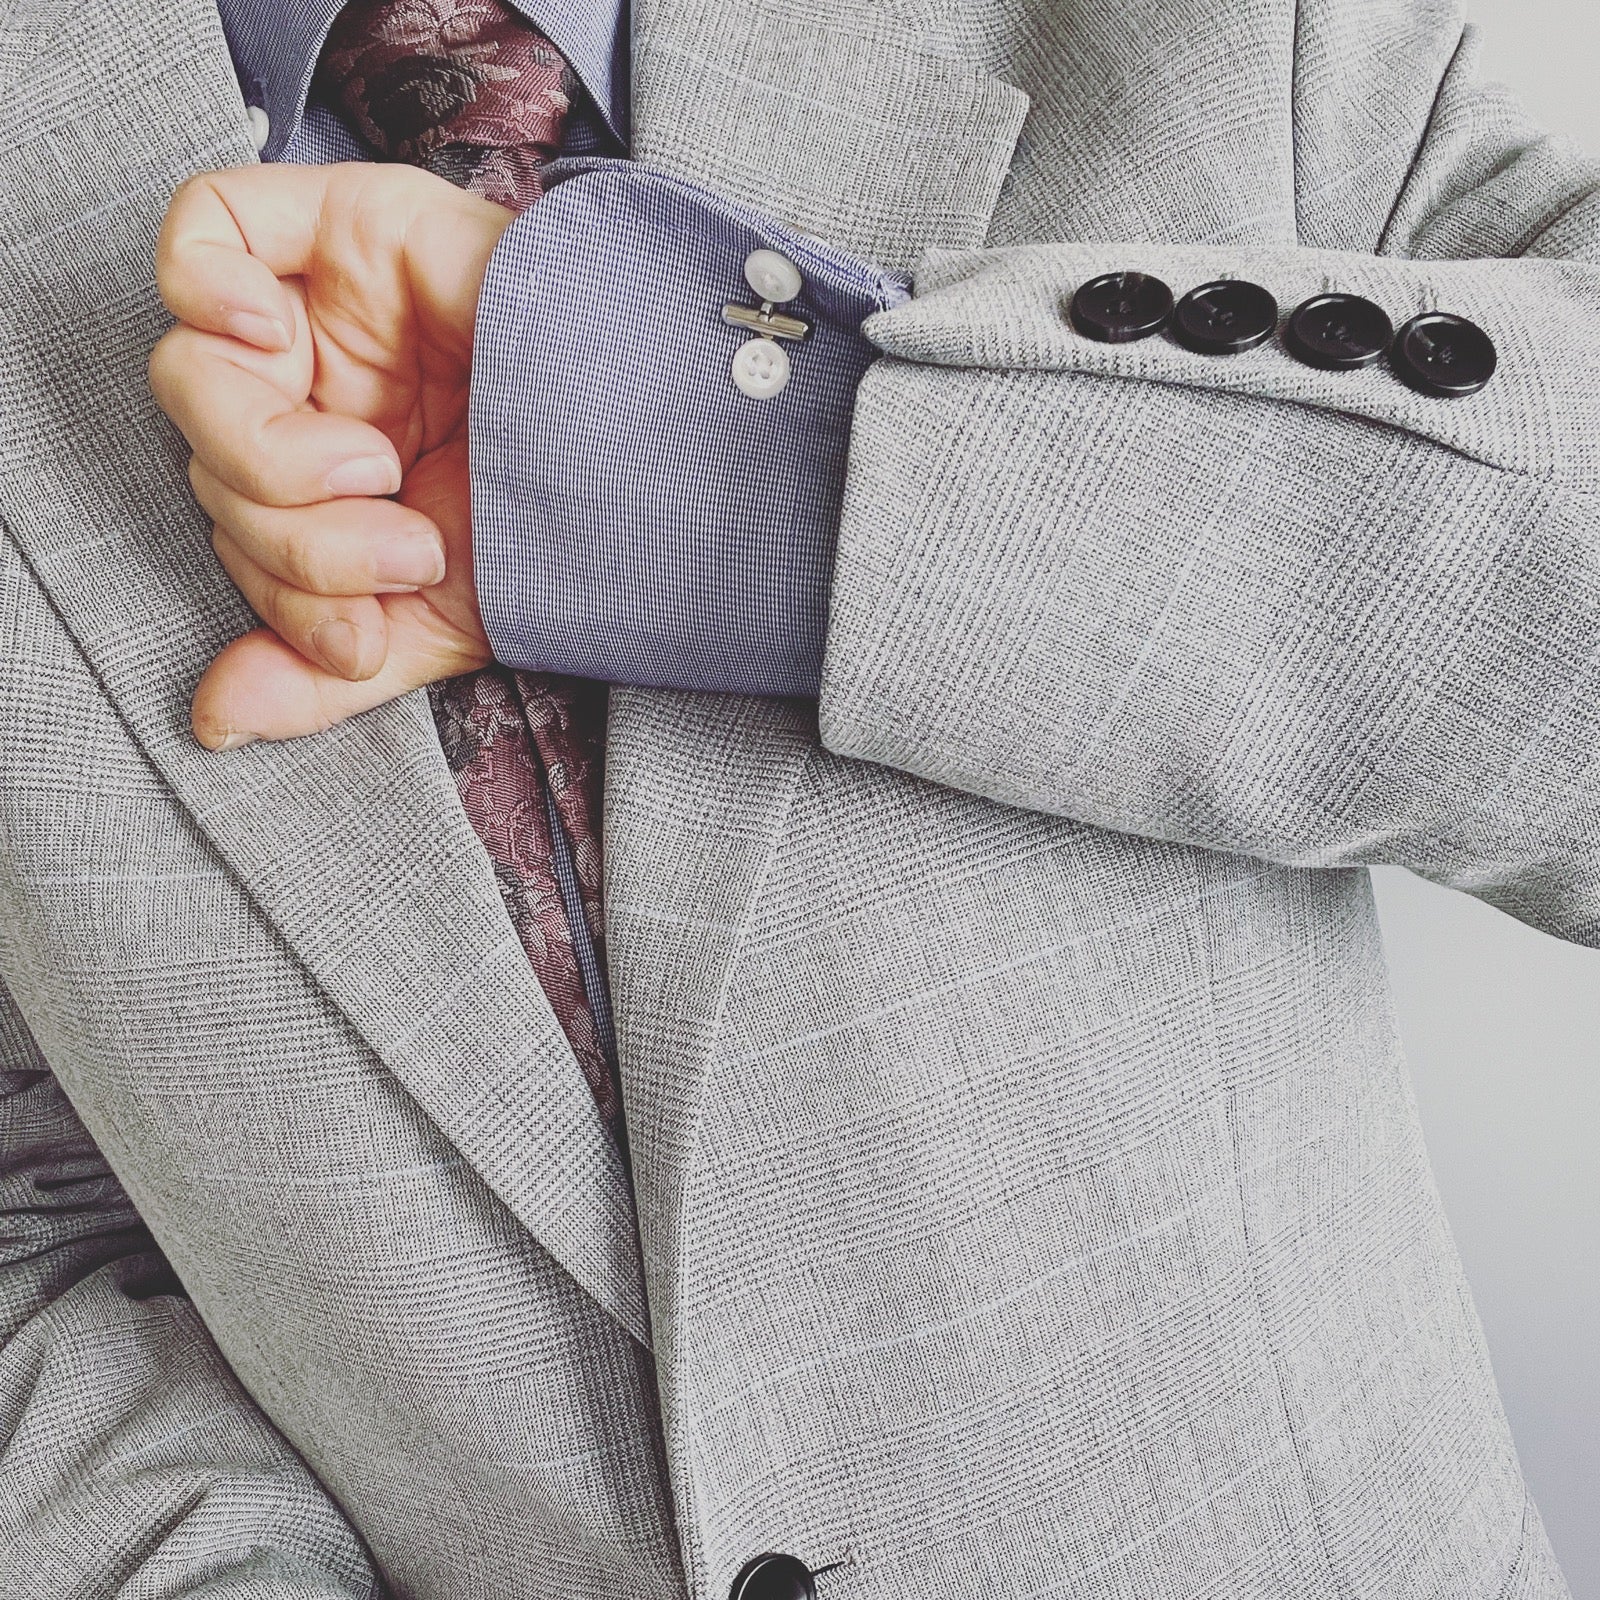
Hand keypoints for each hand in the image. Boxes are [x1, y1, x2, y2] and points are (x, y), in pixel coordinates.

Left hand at [149, 162, 514, 749]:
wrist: (655, 458)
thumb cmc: (562, 530)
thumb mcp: (432, 622)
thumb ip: (320, 668)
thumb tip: (216, 720)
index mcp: (330, 471)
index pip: (237, 524)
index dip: (280, 593)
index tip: (366, 633)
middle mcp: (318, 387)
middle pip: (210, 457)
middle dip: (294, 538)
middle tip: (405, 550)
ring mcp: (326, 306)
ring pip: (198, 371)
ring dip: (273, 457)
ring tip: (386, 476)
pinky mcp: (346, 228)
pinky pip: (208, 226)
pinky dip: (201, 286)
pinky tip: (264, 339)